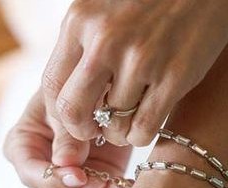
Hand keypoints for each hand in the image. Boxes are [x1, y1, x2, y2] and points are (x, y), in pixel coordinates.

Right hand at [4, 90, 132, 187]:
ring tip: (114, 186)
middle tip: (95, 186)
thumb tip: (65, 164)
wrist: (106, 88)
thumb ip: (65, 133)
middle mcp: (42, 171)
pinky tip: (123, 186)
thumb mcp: (67, 102)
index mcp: (24, 147)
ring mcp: (68, 184)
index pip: (30, 174)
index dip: (51, 180)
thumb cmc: (77, 87)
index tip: (78, 175)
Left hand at [41, 0, 227, 146]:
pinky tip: (145, 124)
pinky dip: (140, 136)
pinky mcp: (175, 77)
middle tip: (96, 129)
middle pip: (74, 111)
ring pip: (113, 125)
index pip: (52, 85)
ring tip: (126, 122)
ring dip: (118, 133)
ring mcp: (142, 60)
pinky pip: (144, 129)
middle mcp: (106, 40)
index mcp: (81, 20)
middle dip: (82, 131)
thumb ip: (81, 46)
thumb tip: (63, 97)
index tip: (73, 121)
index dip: (59, 113)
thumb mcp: (102, 8)